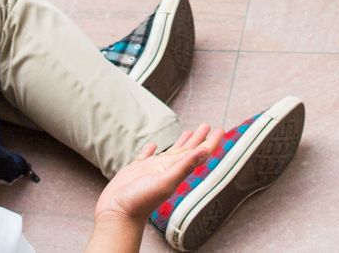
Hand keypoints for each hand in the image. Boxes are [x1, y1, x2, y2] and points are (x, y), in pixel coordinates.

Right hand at [95, 125, 216, 221]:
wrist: (118, 213)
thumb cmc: (141, 201)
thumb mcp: (165, 182)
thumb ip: (184, 167)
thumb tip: (205, 151)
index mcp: (175, 170)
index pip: (197, 154)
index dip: (209, 142)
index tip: (220, 130)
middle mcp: (166, 169)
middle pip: (186, 150)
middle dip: (197, 138)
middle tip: (206, 125)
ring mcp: (151, 169)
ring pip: (169, 152)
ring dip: (180, 142)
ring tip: (188, 132)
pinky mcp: (136, 170)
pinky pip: (146, 156)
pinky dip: (150, 149)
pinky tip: (153, 145)